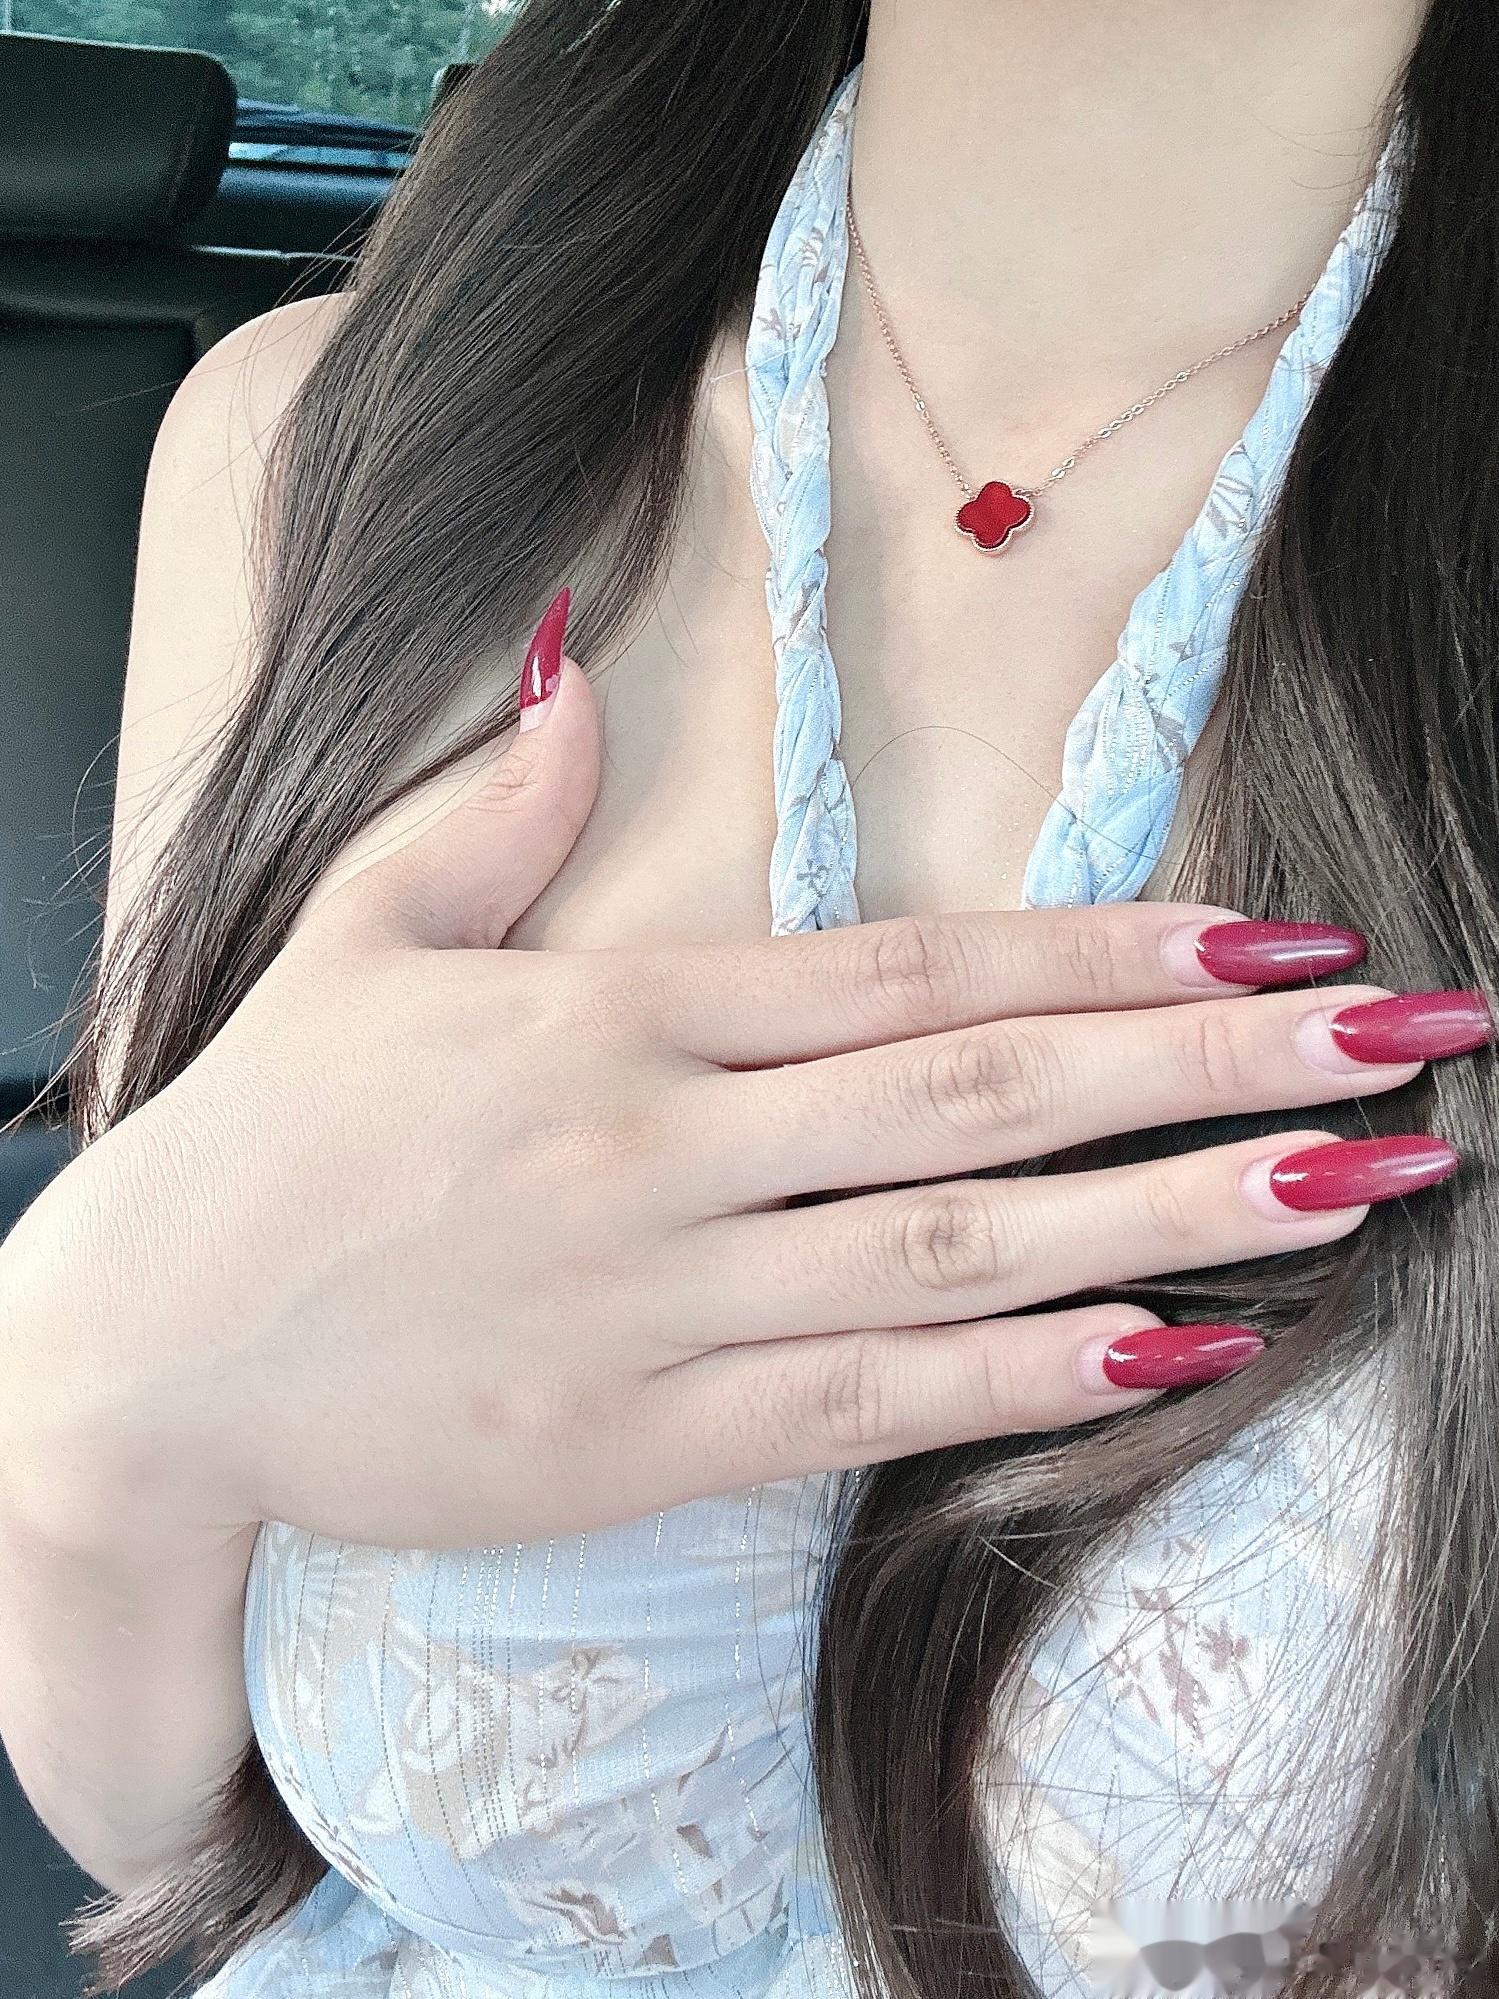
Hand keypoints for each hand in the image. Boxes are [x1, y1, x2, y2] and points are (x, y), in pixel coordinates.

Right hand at [7, 603, 1469, 1553]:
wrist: (140, 1362)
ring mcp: (667, 1297)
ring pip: (963, 1243)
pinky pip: (872, 1396)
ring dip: (1176, 1211)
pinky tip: (1175, 1346)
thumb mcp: (358, 936)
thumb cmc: (263, 1139)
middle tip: (1399, 1037)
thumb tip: (580, 656)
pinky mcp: (647, 1439)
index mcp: (621, 1008)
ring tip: (1356, 1184)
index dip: (1110, 951)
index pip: (916, 967)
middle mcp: (669, 1141)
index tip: (1277, 937)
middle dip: (1211, 1063)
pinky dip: (1028, 1374)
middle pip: (987, 1091)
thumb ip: (494, 802)